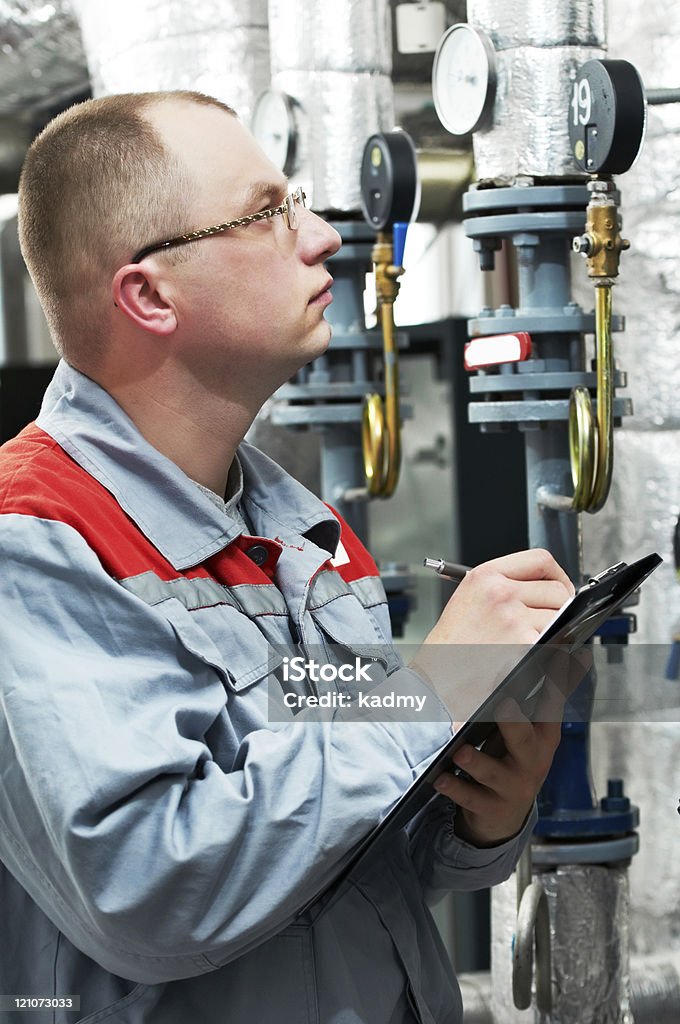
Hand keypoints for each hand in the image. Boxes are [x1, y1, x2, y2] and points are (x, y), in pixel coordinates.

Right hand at [424, 549, 574, 647]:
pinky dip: (546, 646)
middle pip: (557, 589)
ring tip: (524, 638)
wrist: (441, 675)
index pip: (540, 559)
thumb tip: (542, 583)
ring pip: (559, 615)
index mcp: (486, 575)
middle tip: (546, 617)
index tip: (558, 585)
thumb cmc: (452, 642)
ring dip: (550, 627)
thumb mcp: (470, 596)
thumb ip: (503, 582)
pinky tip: (524, 651)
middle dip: (558, 604)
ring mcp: (514, 618)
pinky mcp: (524, 643)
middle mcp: (500, 592)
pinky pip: (553, 638)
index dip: (556, 574)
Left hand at [432, 648, 590, 845]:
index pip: (553, 703)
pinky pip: (470, 797)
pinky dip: (454, 787)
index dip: (556, 679)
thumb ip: (546, 695)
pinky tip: (441, 778)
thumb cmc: (516, 759)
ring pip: (492, 772)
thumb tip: (573, 652)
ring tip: (461, 752)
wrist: (505, 815)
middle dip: (513, 723)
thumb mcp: (534, 729)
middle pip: (524, 740)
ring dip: (476, 761)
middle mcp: (532, 761)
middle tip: (502, 706)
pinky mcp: (491, 806)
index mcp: (544, 736)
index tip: (560, 654)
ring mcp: (512, 786)